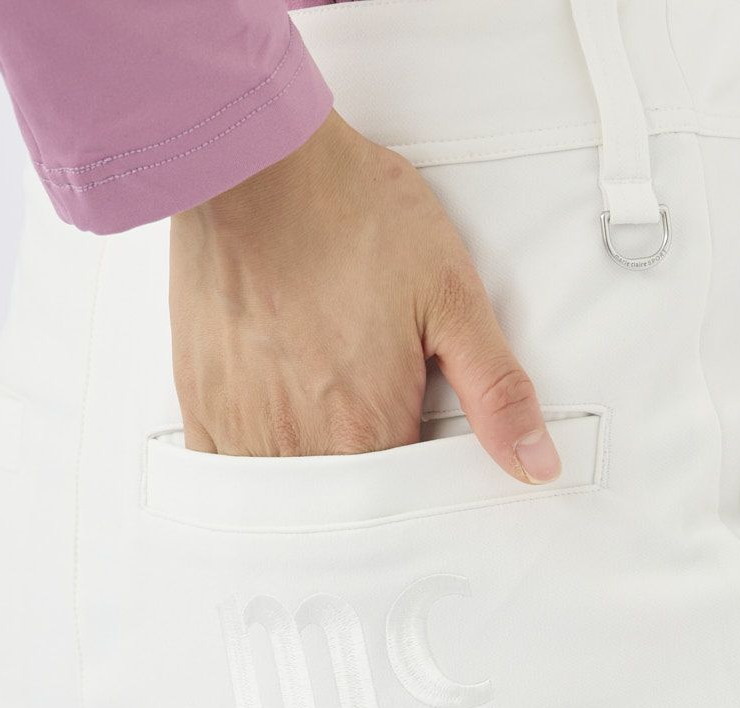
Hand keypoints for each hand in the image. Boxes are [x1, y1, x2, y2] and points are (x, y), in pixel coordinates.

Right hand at [169, 110, 560, 483]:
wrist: (258, 165)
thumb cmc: (353, 217)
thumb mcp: (453, 299)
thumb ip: (497, 394)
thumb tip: (539, 464)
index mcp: (367, 429)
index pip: (404, 504)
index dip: (419, 487)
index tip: (420, 452)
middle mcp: (300, 444)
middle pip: (342, 509)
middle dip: (366, 487)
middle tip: (371, 424)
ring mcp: (243, 429)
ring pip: (284, 498)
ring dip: (312, 480)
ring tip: (326, 419)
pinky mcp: (201, 404)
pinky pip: (226, 473)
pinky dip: (255, 467)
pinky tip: (275, 426)